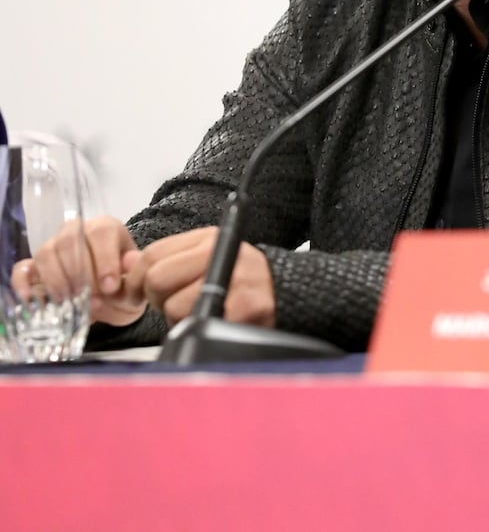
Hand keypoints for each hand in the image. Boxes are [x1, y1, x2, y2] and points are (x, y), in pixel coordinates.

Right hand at [10, 215, 146, 327]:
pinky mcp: (34, 268)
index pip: (101, 232)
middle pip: (69, 240)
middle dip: (79, 272)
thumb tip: (130, 262)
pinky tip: (32, 300)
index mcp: (106, 229)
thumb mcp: (134, 283)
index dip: (105, 259)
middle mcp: (77, 232)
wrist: (107, 301)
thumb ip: (132, 275)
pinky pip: (22, 269)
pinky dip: (23, 284)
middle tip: (88, 298)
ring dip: (56, 280)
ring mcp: (52, 248)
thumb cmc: (122, 286)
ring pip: (46, 252)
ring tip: (68, 301)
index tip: (110, 287)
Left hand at [124, 227, 275, 328]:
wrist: (285, 293)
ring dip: (177, 318)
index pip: (152, 254)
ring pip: (173, 307)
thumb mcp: (205, 256)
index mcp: (207, 238)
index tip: (137, 292)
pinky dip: (197, 328)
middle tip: (169, 303)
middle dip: (155, 299)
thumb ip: (166, 259)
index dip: (135, 278)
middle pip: (157, 279)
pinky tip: (211, 319)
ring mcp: (233, 280)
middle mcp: (220, 253)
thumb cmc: (239, 278)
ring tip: (196, 312)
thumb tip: (124, 264)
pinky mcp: (243, 308)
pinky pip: (197, 325)